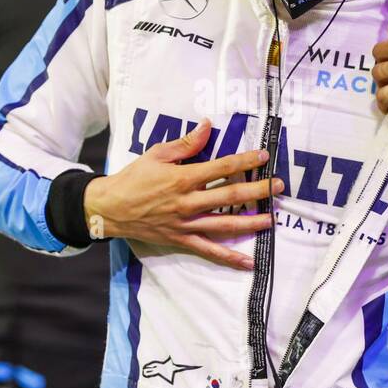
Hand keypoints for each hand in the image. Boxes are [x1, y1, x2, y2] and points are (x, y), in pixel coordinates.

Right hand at [83, 119, 281, 269]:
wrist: (109, 208)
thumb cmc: (133, 178)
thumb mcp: (156, 154)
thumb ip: (185, 143)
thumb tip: (207, 125)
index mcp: (183, 177)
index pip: (221, 167)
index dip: (244, 160)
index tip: (263, 156)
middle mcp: (188, 202)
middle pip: (229, 195)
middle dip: (257, 190)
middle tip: (277, 186)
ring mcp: (186, 223)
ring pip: (224, 224)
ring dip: (250, 222)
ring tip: (271, 219)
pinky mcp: (182, 239)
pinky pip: (209, 250)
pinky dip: (229, 257)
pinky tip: (248, 262)